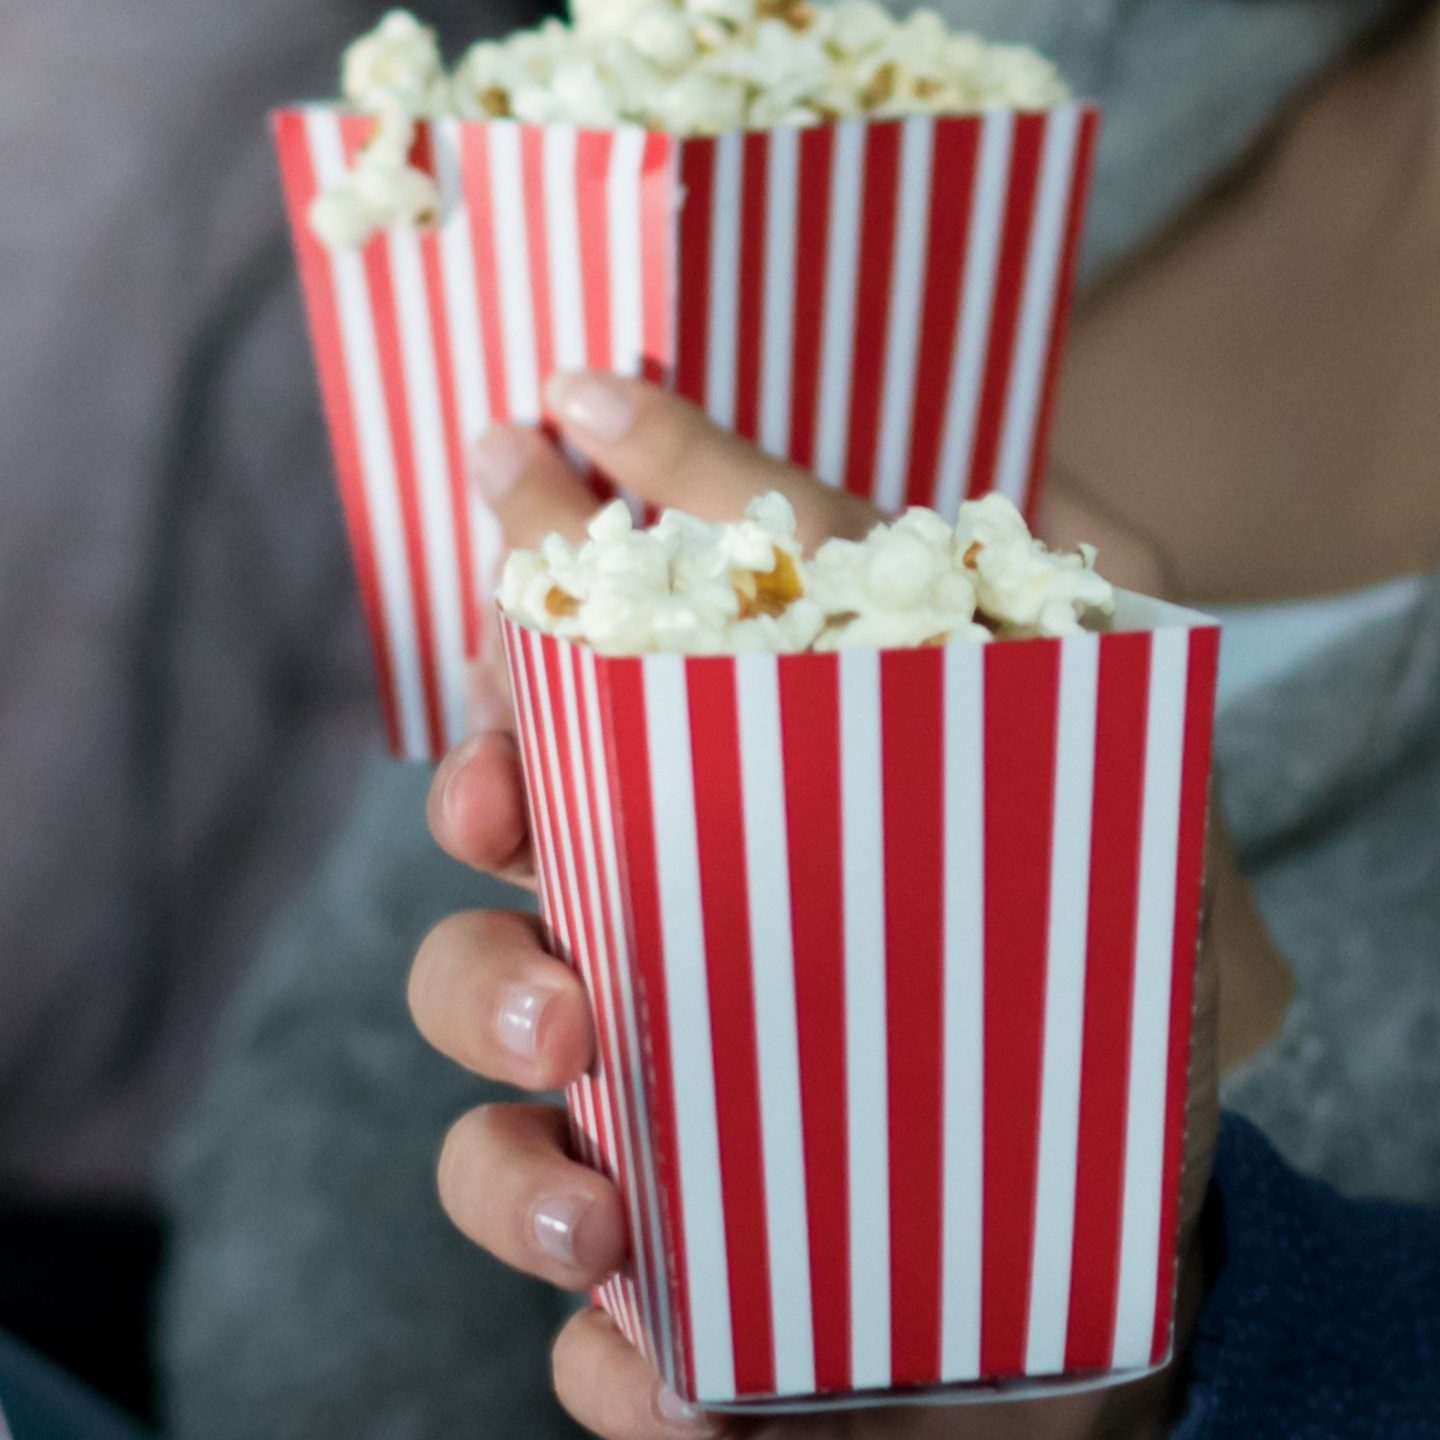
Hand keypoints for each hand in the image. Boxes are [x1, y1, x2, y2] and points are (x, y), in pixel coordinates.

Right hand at [411, 372, 1216, 1438]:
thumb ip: (1043, 616)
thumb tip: (1018, 472)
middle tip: (534, 937)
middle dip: (474, 942)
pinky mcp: (704, 1320)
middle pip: (489, 962)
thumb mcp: (1113, 771)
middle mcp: (671, 1007)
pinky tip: (653, 1346)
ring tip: (599, 1194)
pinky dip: (604, 1360)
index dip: (509, 717)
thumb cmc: (1126, 979)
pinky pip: (595, 1350)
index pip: (573, 786)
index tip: (500, 655)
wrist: (1161, 1230)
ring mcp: (672, 1161)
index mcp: (729, 877)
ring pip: (499, 1148)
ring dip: (504, 1157)